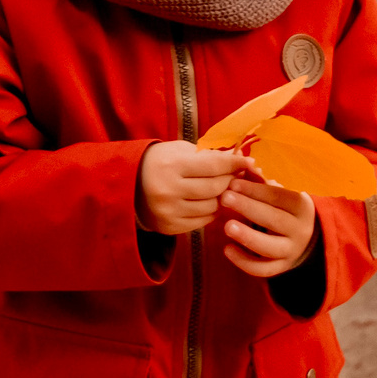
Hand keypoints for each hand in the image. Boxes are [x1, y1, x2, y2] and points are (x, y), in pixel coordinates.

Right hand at [137, 142, 256, 235]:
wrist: (128, 184)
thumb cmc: (160, 162)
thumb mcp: (180, 151)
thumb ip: (209, 155)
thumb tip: (242, 158)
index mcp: (171, 165)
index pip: (214, 165)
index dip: (234, 163)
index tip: (248, 161)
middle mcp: (169, 190)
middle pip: (216, 188)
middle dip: (231, 180)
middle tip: (237, 174)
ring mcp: (169, 211)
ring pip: (213, 207)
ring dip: (222, 197)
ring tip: (222, 188)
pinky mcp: (169, 227)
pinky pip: (203, 221)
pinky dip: (211, 211)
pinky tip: (209, 201)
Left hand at [219, 177, 317, 278]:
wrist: (301, 236)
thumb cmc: (282, 206)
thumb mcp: (277, 192)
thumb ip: (260, 179)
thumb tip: (242, 161)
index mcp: (302, 205)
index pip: (280, 196)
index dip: (256, 190)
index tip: (233, 183)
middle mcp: (300, 229)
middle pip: (274, 220)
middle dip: (248, 208)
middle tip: (224, 198)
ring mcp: (291, 250)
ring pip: (270, 247)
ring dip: (247, 237)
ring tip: (226, 226)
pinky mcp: (281, 267)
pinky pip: (263, 269)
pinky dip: (244, 261)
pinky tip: (227, 249)